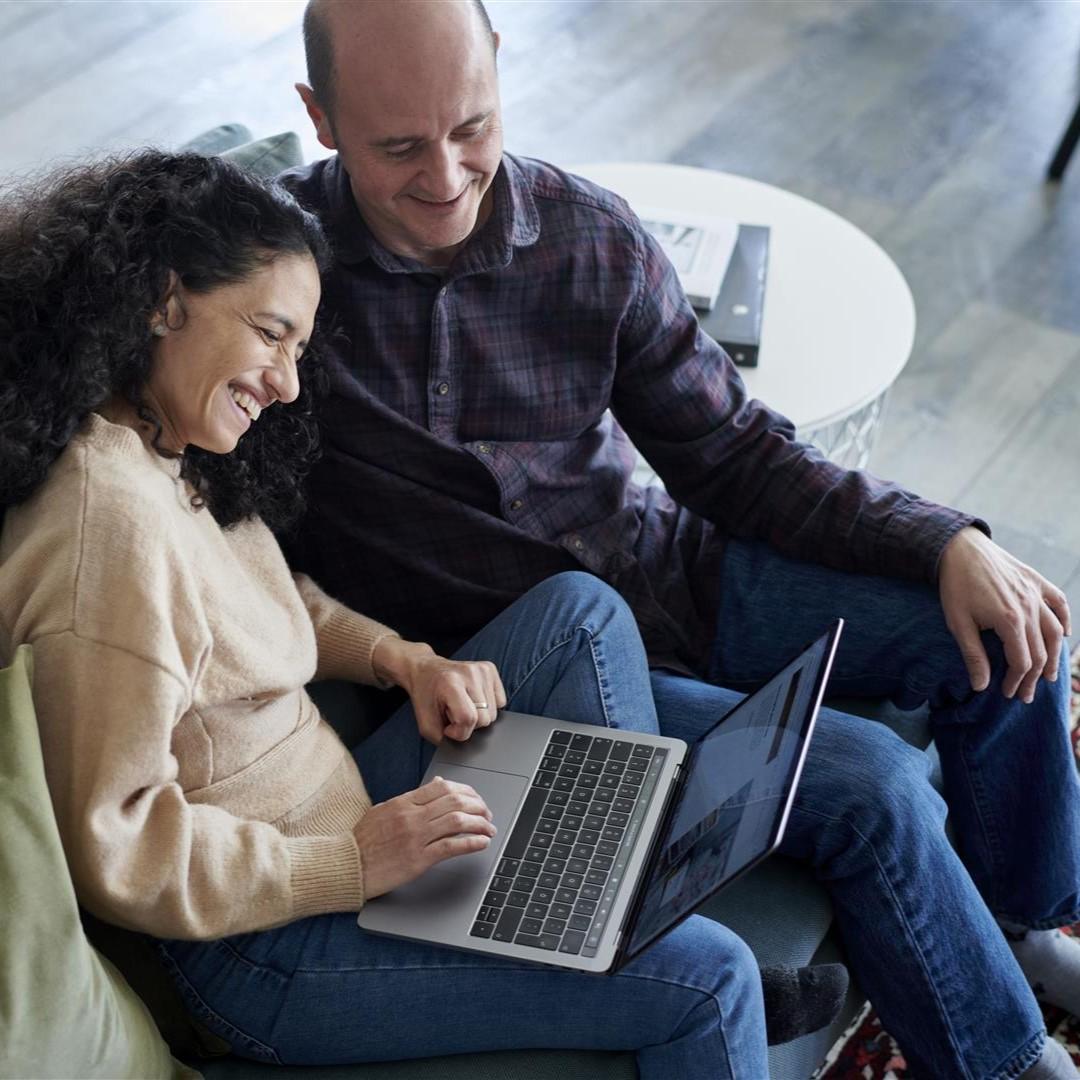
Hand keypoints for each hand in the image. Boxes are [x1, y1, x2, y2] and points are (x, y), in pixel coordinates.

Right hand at [353, 776, 495, 898]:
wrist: (346, 866)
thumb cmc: (363, 841)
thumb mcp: (384, 810)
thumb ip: (412, 798)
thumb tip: (438, 784)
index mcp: (404, 802)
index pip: (444, 788)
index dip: (466, 791)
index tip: (476, 798)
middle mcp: (412, 816)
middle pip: (455, 801)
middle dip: (478, 806)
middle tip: (487, 813)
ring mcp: (415, 837)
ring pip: (457, 821)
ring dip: (480, 824)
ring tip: (489, 829)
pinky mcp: (418, 859)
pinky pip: (451, 846)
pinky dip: (471, 843)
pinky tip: (481, 843)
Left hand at [372, 638, 507, 743]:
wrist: (425, 670)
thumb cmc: (425, 697)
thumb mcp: (425, 724)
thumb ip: (444, 739)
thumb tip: (466, 745)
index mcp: (450, 683)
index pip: (468, 719)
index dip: (459, 731)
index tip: (448, 727)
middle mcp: (469, 673)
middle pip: (485, 718)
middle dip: (469, 723)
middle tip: (454, 712)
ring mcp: (482, 669)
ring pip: (494, 713)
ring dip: (479, 715)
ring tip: (462, 703)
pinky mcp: (490, 668)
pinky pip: (501, 701)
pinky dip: (488, 706)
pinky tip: (473, 698)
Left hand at [939, 527, 1071, 701]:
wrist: (960, 548)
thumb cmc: (956, 586)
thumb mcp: (958, 623)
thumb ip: (973, 655)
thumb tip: (981, 686)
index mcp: (1010, 621)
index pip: (1022, 662)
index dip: (1016, 681)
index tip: (1008, 693)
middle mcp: (1030, 608)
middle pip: (1041, 651)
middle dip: (1033, 677)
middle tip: (1026, 694)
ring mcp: (1036, 593)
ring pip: (1054, 631)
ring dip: (1054, 656)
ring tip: (1048, 676)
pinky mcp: (1036, 581)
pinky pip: (1059, 602)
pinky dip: (1064, 619)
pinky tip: (1063, 634)